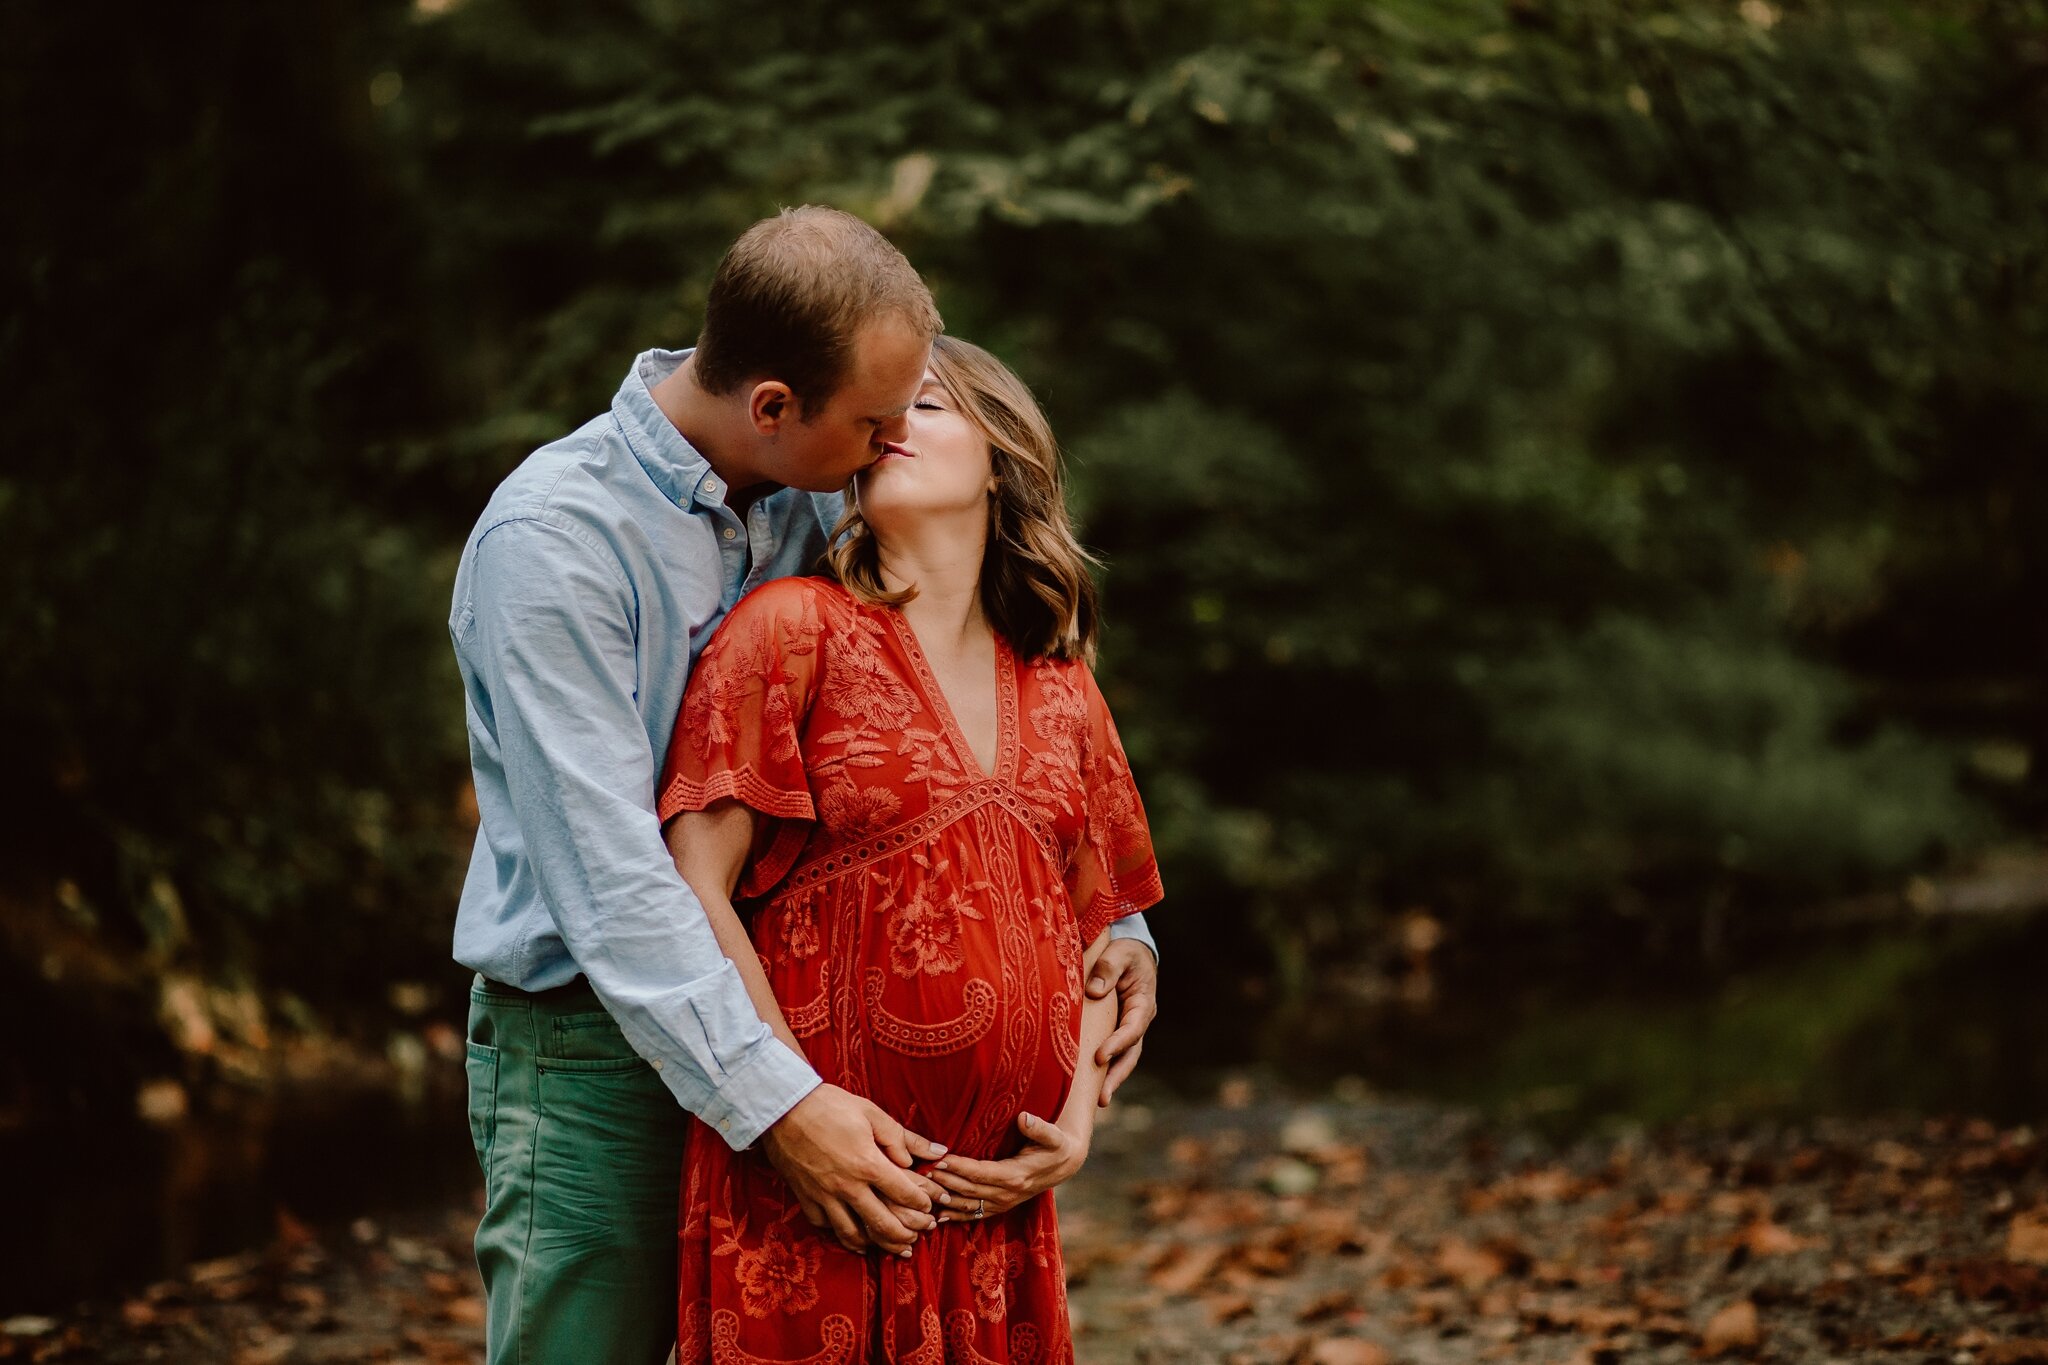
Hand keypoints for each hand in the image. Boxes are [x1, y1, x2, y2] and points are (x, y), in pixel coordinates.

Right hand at [757, 1084, 950, 1255]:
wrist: (782, 1108)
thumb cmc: (829, 1105)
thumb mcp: (871, 1113)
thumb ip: (903, 1137)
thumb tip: (936, 1151)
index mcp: (867, 1164)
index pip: (904, 1193)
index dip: (923, 1203)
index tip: (932, 1207)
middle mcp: (847, 1187)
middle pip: (883, 1224)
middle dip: (907, 1235)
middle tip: (920, 1236)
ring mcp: (824, 1196)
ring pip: (854, 1234)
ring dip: (878, 1244)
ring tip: (894, 1247)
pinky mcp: (806, 1199)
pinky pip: (826, 1227)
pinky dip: (843, 1236)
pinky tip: (856, 1237)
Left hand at [930, 1113, 1086, 1222]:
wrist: (1064, 1165)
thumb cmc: (1056, 1145)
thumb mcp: (1054, 1135)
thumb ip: (1039, 1128)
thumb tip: (1025, 1118)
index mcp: (1016, 1175)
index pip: (980, 1172)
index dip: (959, 1167)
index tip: (939, 1159)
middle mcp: (1008, 1193)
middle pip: (969, 1189)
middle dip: (944, 1181)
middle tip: (921, 1172)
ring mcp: (1004, 1203)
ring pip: (969, 1205)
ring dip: (945, 1199)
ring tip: (923, 1191)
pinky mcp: (1001, 1206)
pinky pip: (975, 1214)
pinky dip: (956, 1216)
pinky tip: (938, 1216)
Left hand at [1086, 938, 1156, 1103]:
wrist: (1131, 955)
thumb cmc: (1125, 952)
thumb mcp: (1120, 952)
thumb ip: (1109, 967)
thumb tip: (1093, 991)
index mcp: (1143, 1004)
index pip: (1132, 1029)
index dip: (1117, 1044)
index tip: (1099, 1058)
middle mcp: (1138, 1022)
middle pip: (1130, 1054)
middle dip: (1116, 1076)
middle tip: (1101, 1097)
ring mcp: (1127, 1030)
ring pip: (1122, 1060)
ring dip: (1111, 1080)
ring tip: (1097, 1102)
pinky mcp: (1114, 1033)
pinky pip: (1110, 1054)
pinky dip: (1101, 1070)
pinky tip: (1085, 1087)